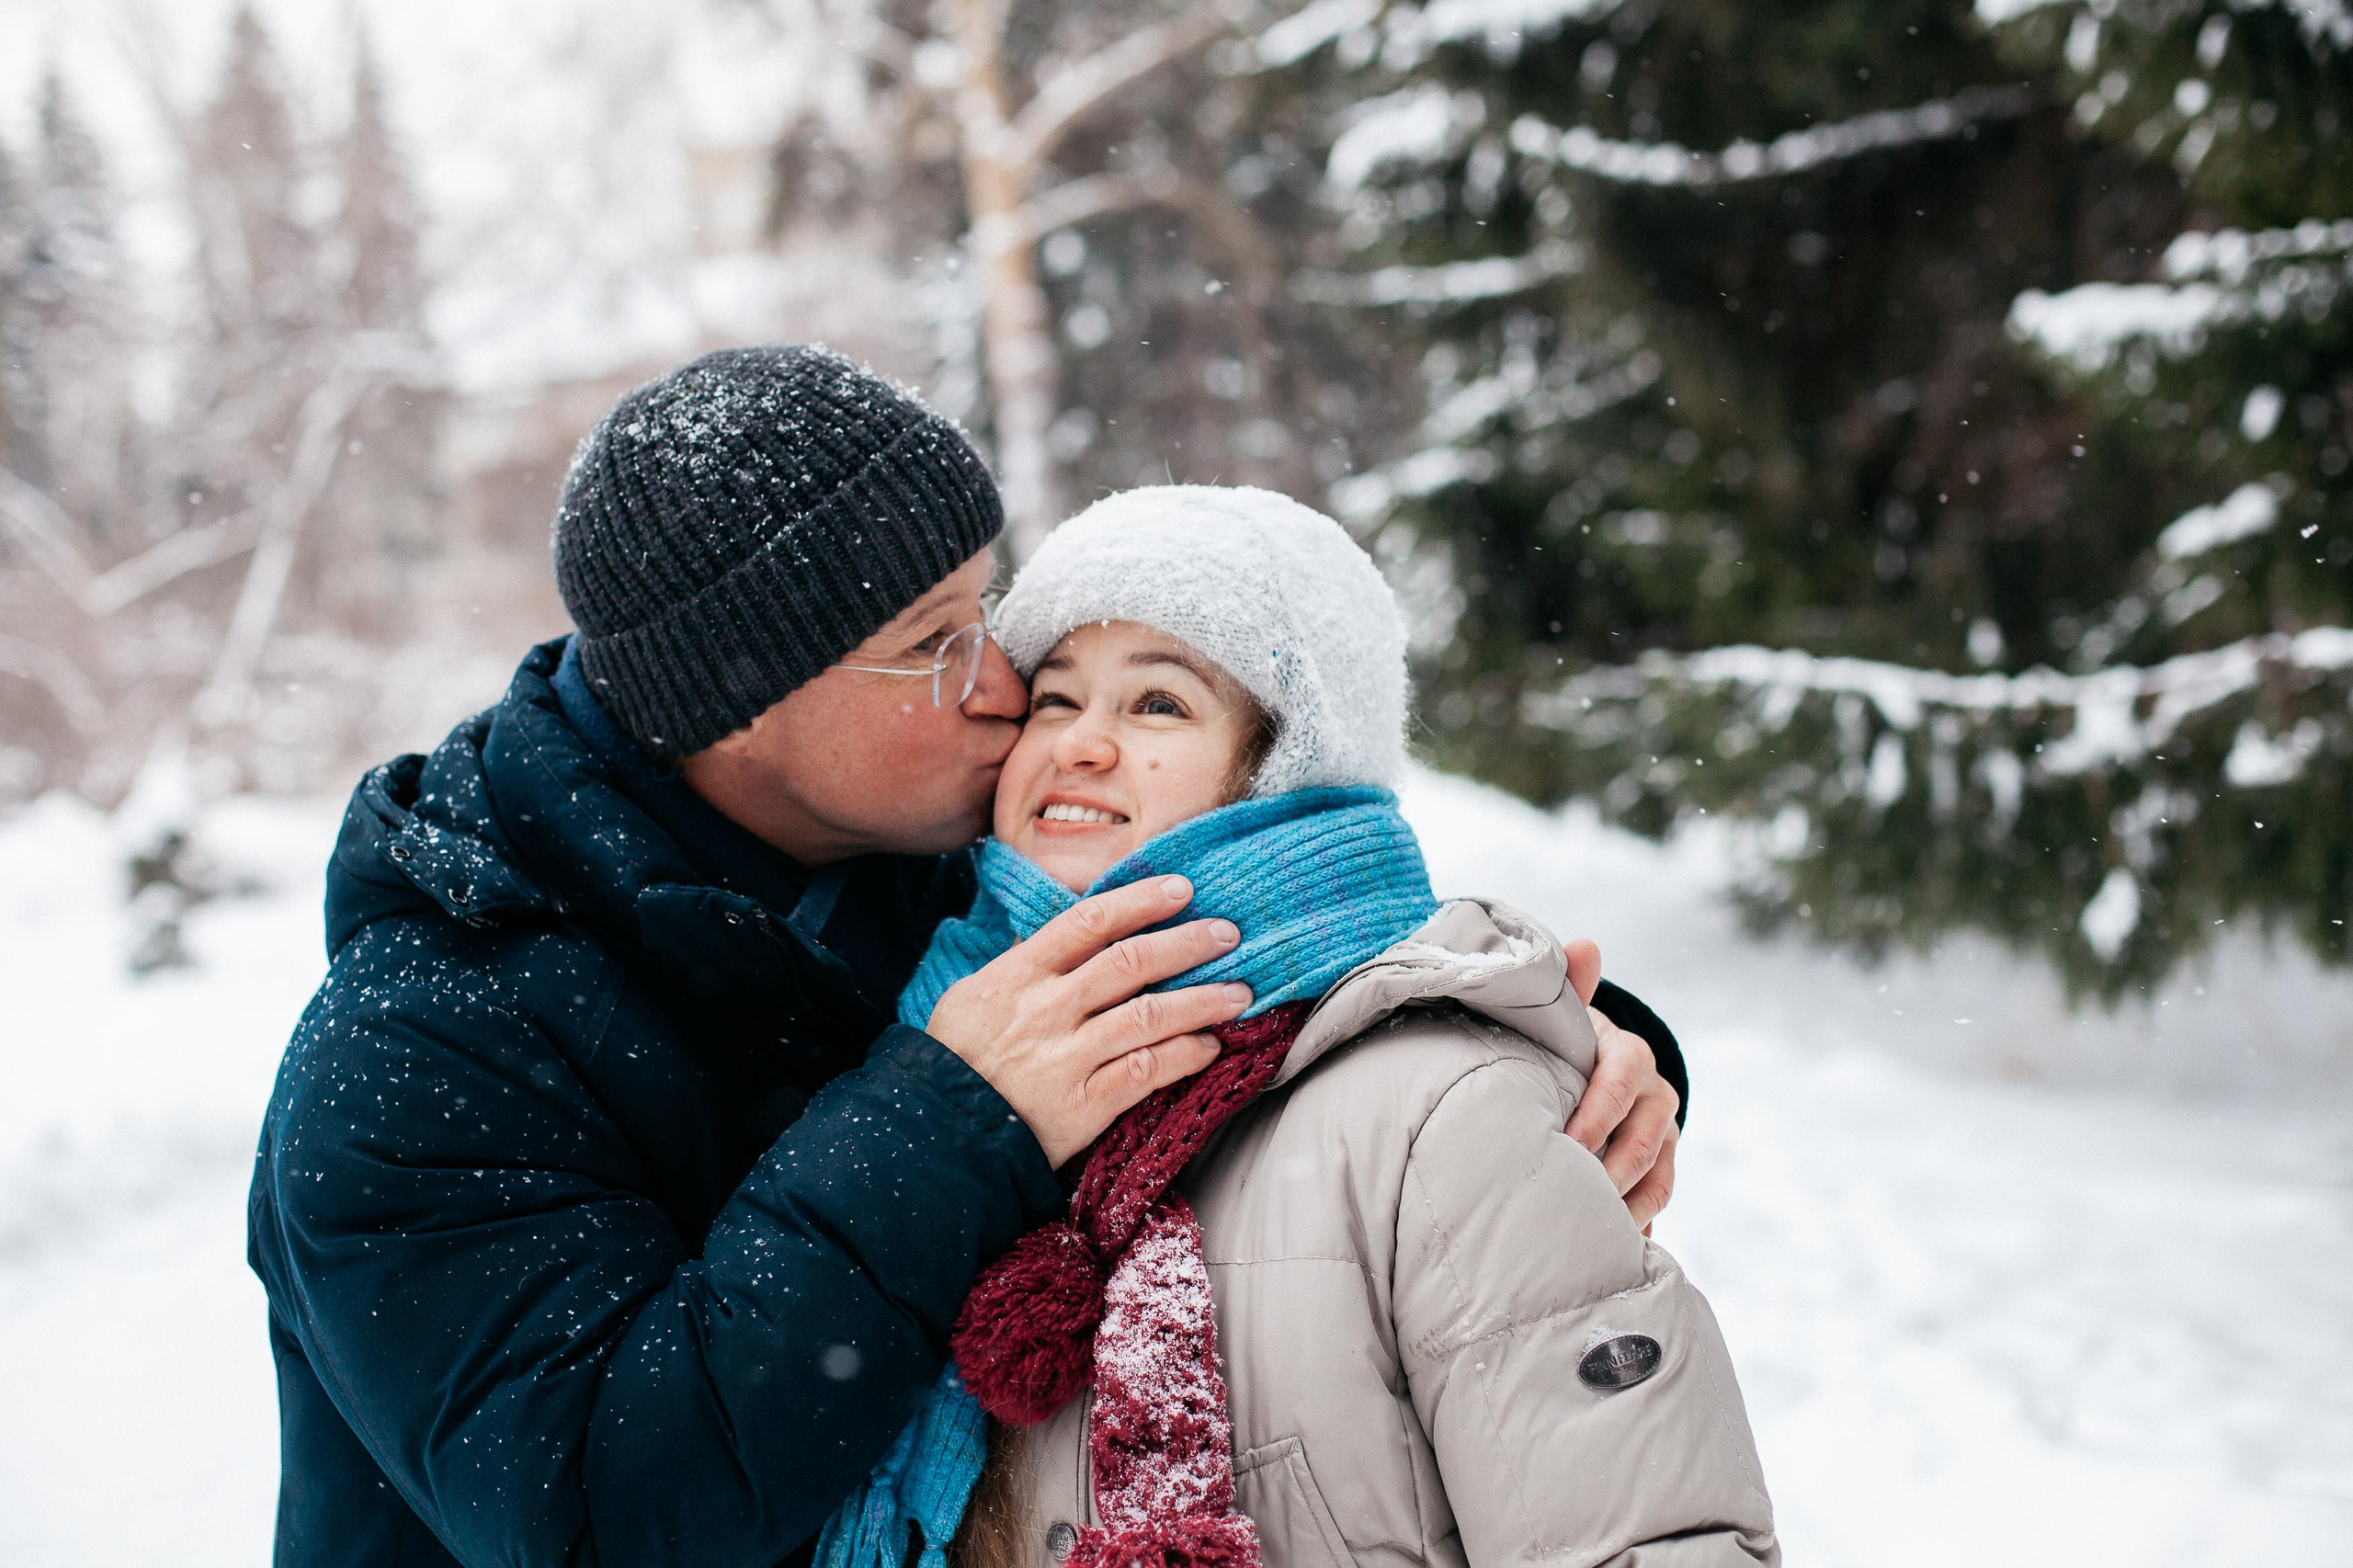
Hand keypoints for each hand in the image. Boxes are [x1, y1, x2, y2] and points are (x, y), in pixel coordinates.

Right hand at [925, 875, 1250, 1165]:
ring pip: (1148, 1016)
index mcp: (1017, 975)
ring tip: (1238, 992)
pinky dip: (1183, 1056)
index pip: (1088, 922)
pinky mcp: (1082, 1105)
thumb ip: (1024, 963)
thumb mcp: (973, 997)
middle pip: (1130, 963)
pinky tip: (1209, 1047)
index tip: (1181, 889)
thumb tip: (1070, 930)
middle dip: (1187, 944)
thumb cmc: (956, 1061)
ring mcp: (1066, 1057)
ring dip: (1201, 1001)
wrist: (938, 1135)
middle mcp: (1046, 1010)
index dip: (1140, 901)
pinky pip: (1145, 1071)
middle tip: (1228, 934)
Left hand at [1558, 939, 1678, 1230]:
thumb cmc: (1563, 1043)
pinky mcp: (1661, 1168)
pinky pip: (1656, 1202)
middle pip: (1643, 1140)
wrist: (1584, 1068)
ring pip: (1655, 1176)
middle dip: (1609, 1170)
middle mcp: (1655, 1096)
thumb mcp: (1563, 1017)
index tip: (1565, 1143)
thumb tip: (1585, 945)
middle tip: (1572, 1196)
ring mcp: (1663, 1136)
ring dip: (1624, 1203)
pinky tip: (1609, 1247)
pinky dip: (1635, 1224)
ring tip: (1589, 1228)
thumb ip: (1569, 985)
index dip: (1595, 1115)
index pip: (1620, 1084)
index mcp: (1629, 1057)